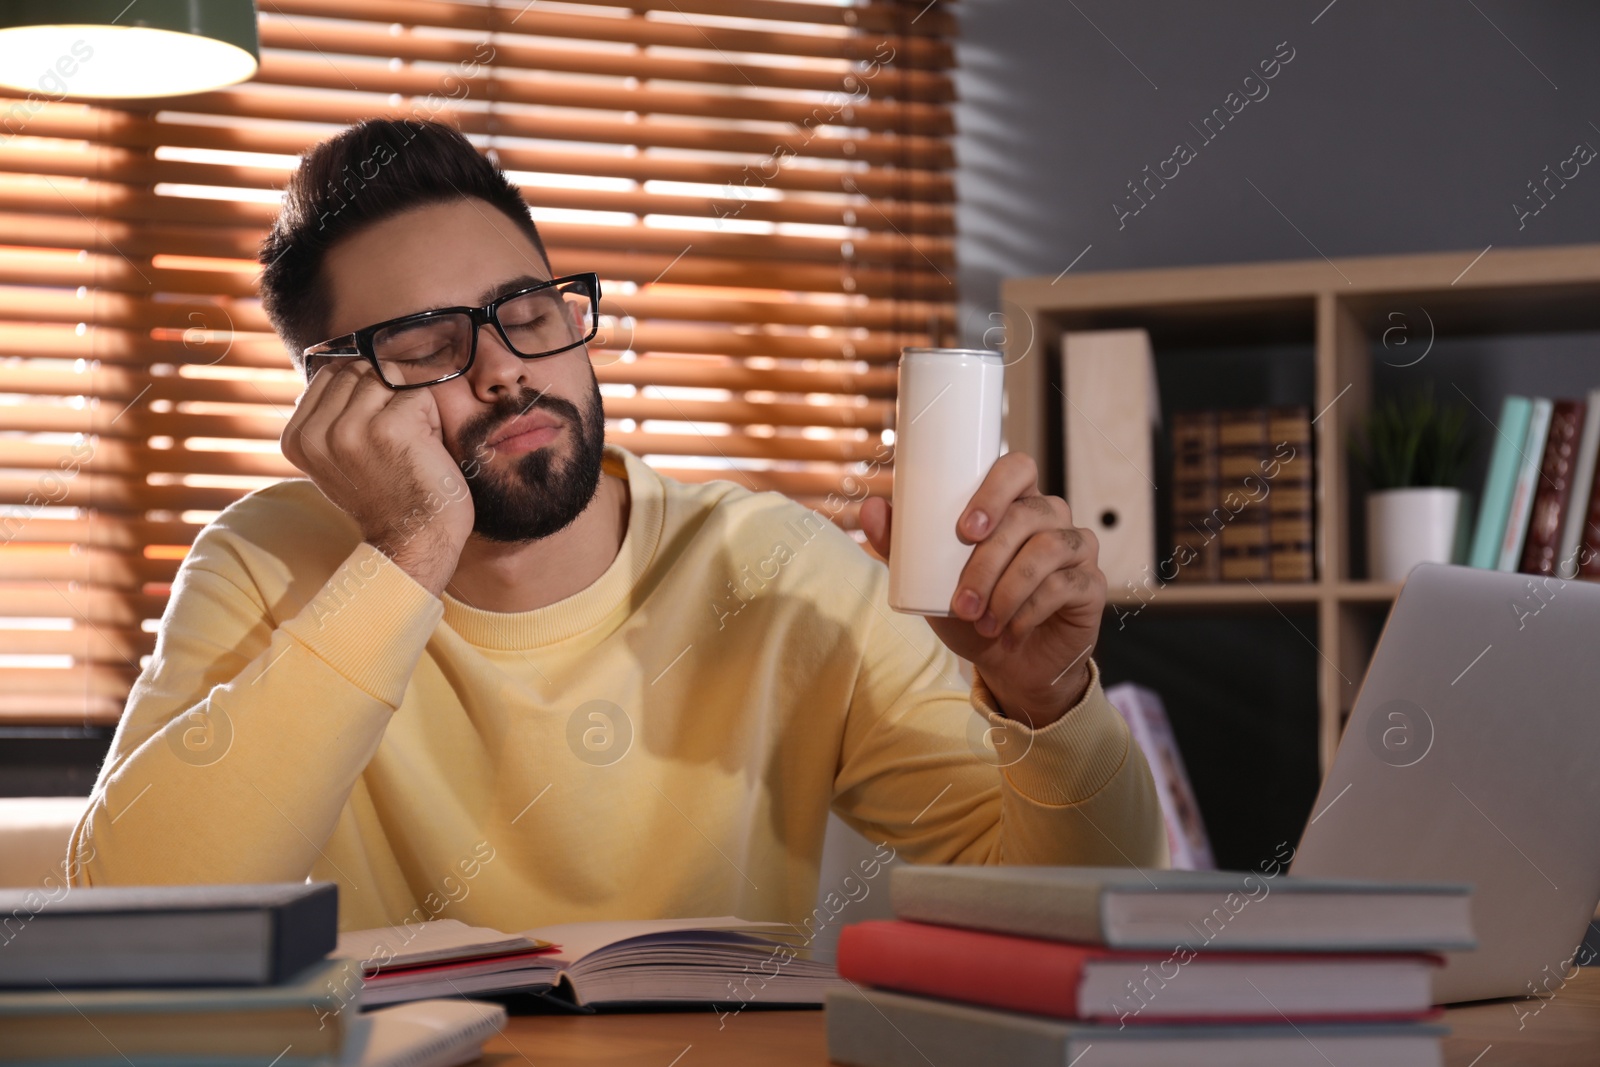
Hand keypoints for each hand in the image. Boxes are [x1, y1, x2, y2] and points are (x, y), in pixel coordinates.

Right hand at [281, 360, 472, 596]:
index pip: (333, 373)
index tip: (378, 429)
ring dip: (410, 404)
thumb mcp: (340, 455)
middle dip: (388, 395)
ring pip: (389, 376)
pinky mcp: (390, 429)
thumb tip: (341, 360)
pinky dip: (431, 416)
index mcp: (296, 436)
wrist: (413, 540)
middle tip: (399, 441)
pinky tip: (426, 449)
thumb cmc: (386, 494)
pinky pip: (418, 392)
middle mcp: (316, 432)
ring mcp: (350, 429)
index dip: (366, 390)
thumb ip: (332, 412)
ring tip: (411, 444)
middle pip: (361, 369)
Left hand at [859, 452, 1102, 727]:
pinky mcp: (1091, 584)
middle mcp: (1050, 518)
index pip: (1018, 468)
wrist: (1006, 665)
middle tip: (962, 600)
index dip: (995, 489)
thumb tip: (872, 507)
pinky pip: (1066, 585)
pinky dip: (1031, 610)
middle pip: (1030, 514)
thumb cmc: (970, 613)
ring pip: (1049, 549)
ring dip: (1009, 589)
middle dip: (990, 559)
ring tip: (982, 621)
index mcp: (1013, 502)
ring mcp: (1076, 548)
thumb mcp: (927, 583)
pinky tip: (1010, 629)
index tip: (966, 529)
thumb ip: (900, 547)